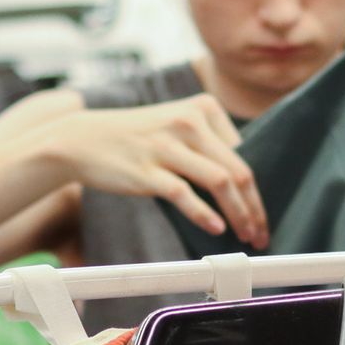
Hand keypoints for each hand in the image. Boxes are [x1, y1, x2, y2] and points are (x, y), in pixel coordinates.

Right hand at [41, 95, 269, 248]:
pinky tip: (217, 229)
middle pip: (237, 170)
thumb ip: (208, 145)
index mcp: (203, 108)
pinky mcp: (147, 170)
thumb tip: (244, 187)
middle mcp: (188, 122)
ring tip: (245, 235)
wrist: (82, 140)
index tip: (259, 214)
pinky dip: (205, 214)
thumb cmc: (135, 138)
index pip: (243, 154)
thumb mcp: (175, 125)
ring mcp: (167, 146)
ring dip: (239, 214)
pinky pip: (184, 194)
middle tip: (261, 232)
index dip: (256, 189)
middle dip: (255, 207)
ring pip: (219, 181)